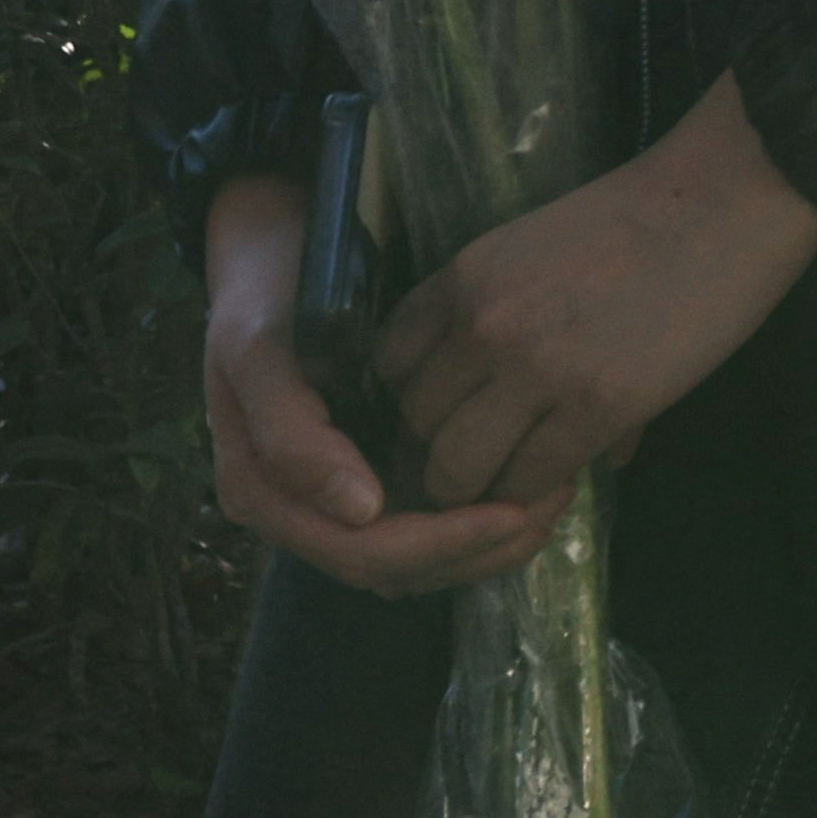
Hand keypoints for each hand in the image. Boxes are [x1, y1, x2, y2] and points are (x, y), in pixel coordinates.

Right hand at [198, 176, 558, 597]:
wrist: (273, 250)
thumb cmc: (269, 294)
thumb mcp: (261, 350)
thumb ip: (292, 434)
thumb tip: (361, 511)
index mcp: (264, 492)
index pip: (363, 552)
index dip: (439, 543)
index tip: (514, 511)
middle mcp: (299, 509)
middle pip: (397, 567)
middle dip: (477, 547)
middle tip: (554, 502)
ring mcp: (332, 494)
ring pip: (416, 557)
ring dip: (485, 541)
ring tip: (555, 493)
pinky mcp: (367, 472)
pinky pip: (424, 519)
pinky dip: (476, 514)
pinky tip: (531, 478)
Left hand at [377, 78, 816, 514]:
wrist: (730, 196)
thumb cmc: (646, 211)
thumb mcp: (540, 245)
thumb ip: (502, 311)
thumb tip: (497, 390)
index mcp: (465, 278)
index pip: (389, 365)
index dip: (415, 398)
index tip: (451, 409)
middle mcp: (483, 326)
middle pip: (416, 426)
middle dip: (445, 449)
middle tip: (486, 457)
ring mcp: (537, 369)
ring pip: (458, 469)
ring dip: (483, 486)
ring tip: (519, 477)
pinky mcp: (598, 406)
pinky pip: (532, 478)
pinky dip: (540, 490)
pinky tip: (566, 474)